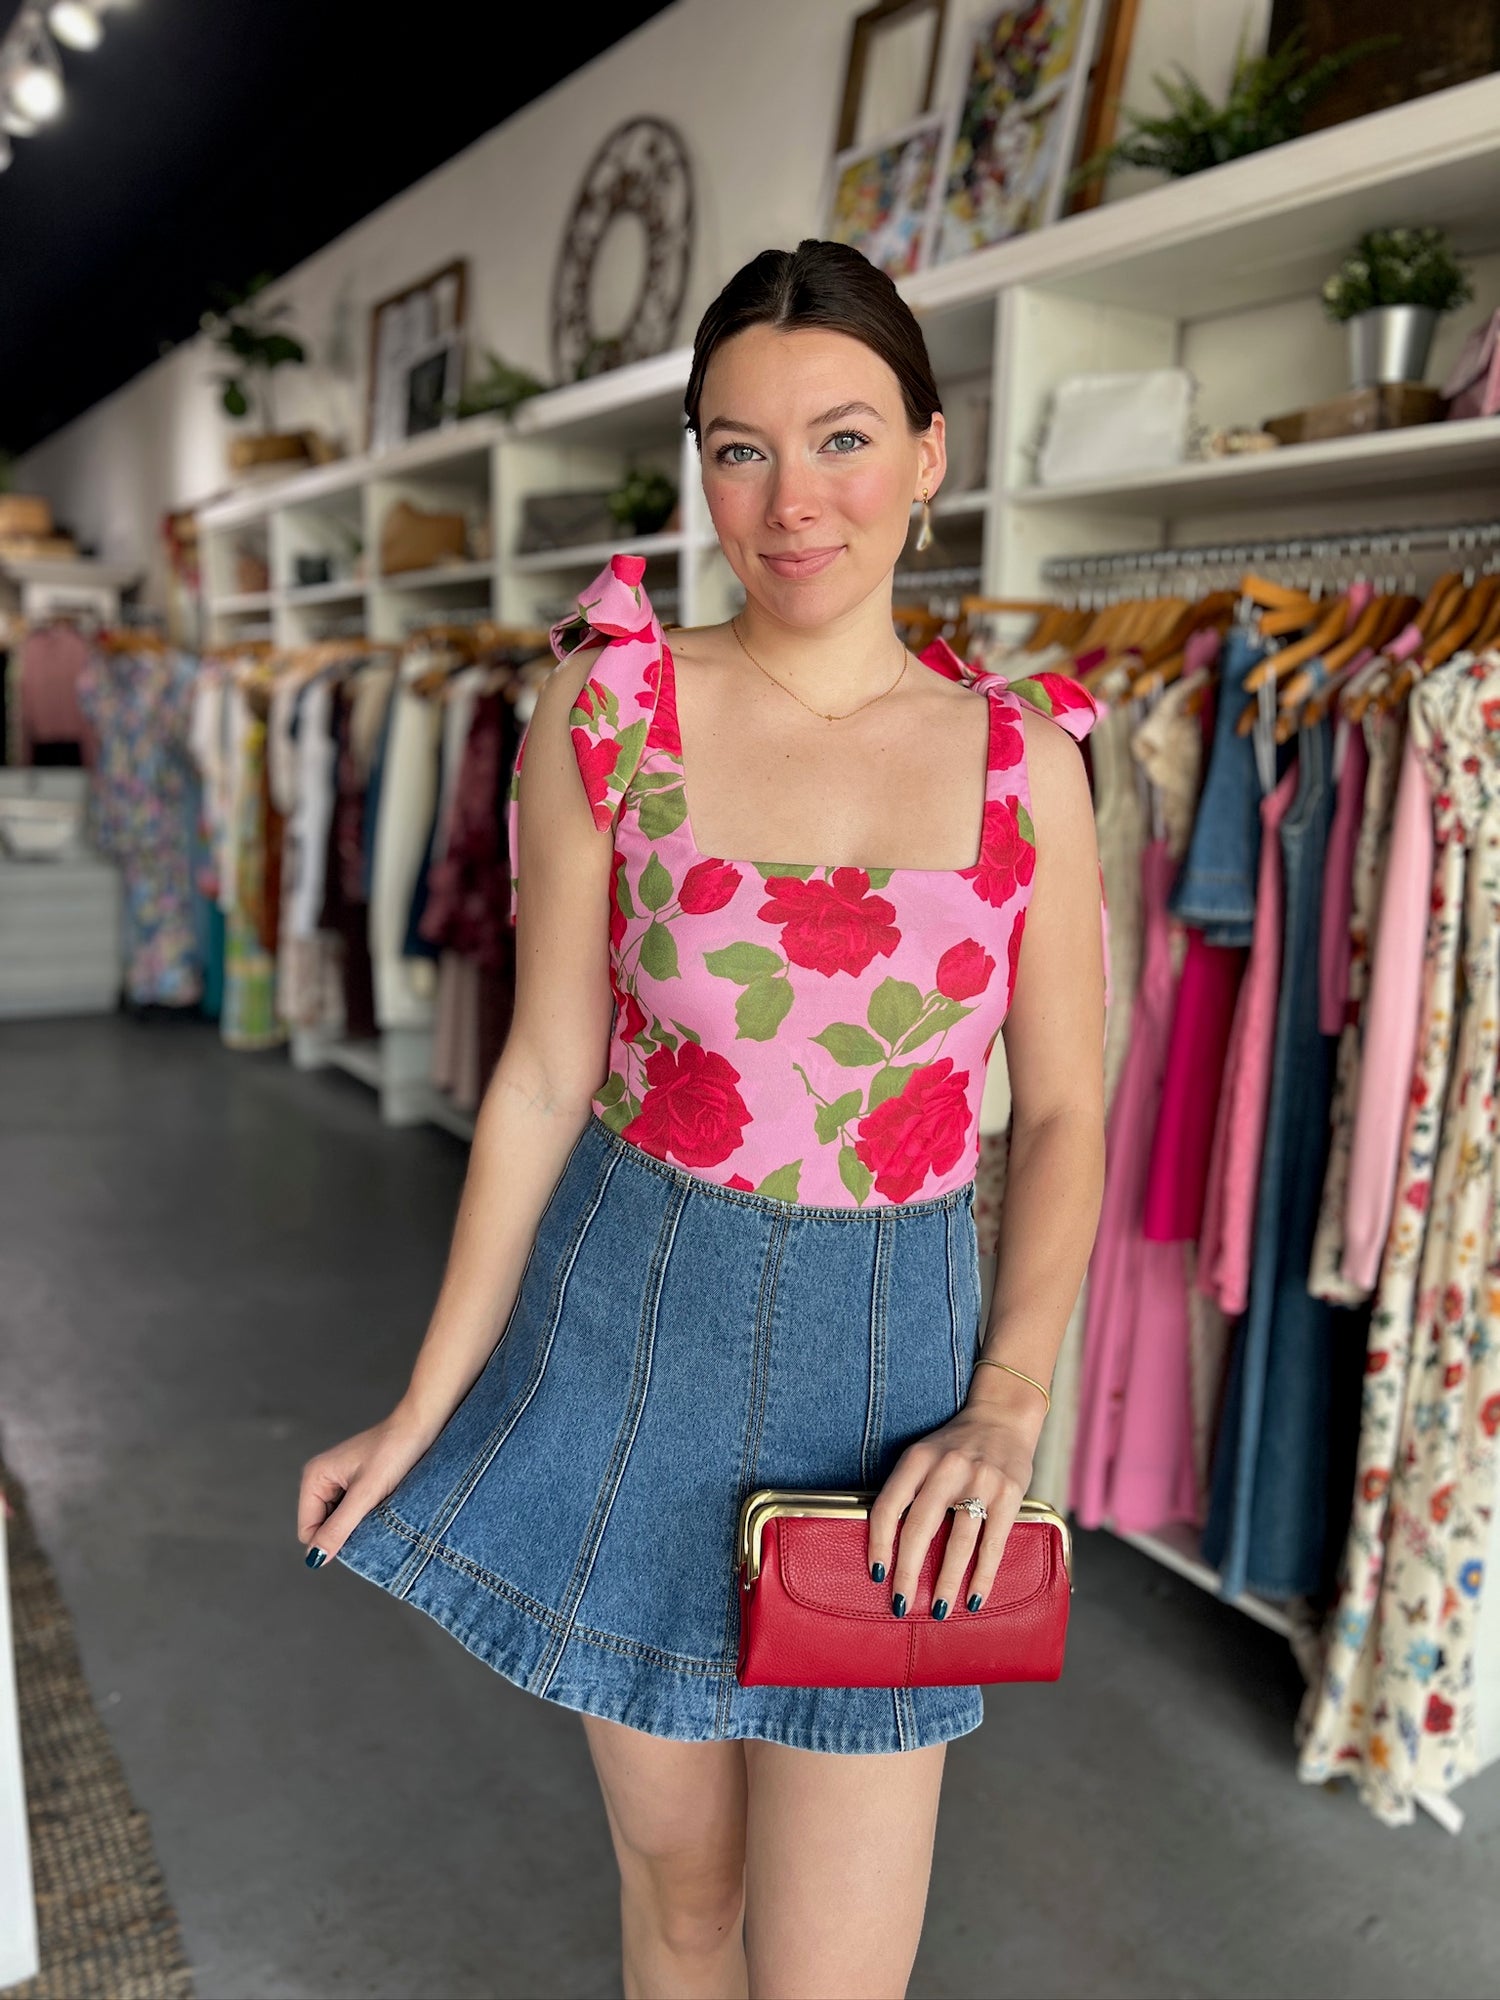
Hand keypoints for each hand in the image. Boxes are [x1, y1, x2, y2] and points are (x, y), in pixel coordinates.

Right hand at [297, 1403, 439, 1567]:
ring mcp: (339, 1481)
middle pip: (323, 1526)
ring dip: (358, 1523)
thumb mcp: (365, 1495)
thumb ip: (338, 1527)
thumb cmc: (394, 1452)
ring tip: (380, 1509)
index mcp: (314, 1478)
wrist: (422, 1426)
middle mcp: (321, 1479)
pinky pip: (353, 1511)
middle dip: (345, 1531)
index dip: (331, 1540)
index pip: (308, 1530)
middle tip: (374, 1517)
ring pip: (339, 1521)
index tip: (362, 1530)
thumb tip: (314, 1558)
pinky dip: (366, 1515)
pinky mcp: (356, 1483)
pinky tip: (384, 1504)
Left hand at [866, 1406, 1037, 1617]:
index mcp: (917, 1459)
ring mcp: (981, 1481)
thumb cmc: (955, 1446)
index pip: (889, 1506)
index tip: (877, 1573)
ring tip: (939, 1609)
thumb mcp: (923, 1455)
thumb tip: (887, 1546)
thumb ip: (906, 1490)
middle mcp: (947, 1468)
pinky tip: (974, 1598)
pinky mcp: (1009, 1494)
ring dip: (947, 1581)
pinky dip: (982, 1575)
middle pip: (920, 1528)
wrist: (1003, 1417)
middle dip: (909, 1572)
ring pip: (959, 1541)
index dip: (879, 1543)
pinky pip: (993, 1543)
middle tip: (902, 1605)